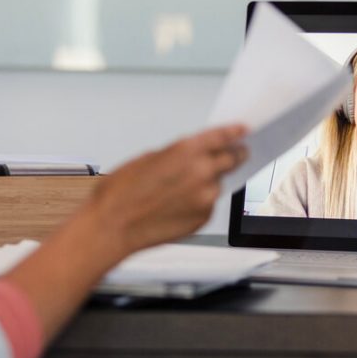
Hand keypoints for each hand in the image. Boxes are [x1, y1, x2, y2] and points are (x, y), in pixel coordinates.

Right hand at [91, 124, 249, 254]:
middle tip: (234, 154)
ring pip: (218, 184)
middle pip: (233, 159)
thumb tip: (194, 155)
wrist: (113, 226)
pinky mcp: (204, 218)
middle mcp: (202, 173)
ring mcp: (205, 198)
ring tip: (183, 187)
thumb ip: (179, 154)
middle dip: (234, 155)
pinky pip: (209, 204)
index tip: (243, 131)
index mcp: (187, 151)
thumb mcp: (149, 158)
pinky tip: (178, 203)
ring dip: (210, 181)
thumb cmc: (122, 192)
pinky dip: (200, 201)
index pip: (223, 137)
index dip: (235, 133)